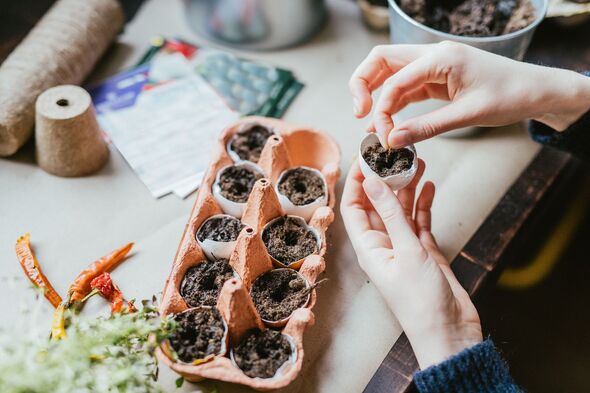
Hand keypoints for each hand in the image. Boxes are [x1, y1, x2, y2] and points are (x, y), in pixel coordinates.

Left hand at [340, 160, 482, 368]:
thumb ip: (390, 213)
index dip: (357, 181)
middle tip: (397, 154)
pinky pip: (420, 221)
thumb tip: (371, 180)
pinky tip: (429, 186)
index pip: (353, 207)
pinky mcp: (424, 251)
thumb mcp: (406, 250)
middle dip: (386, 179)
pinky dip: (424, 204)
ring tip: (417, 162)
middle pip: (378, 204)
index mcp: (368, 247)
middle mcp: (383, 244)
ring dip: (408, 187)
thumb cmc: (421, 301)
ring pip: (401, 209)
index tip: (367, 156)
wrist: (450, 332)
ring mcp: (404, 247)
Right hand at [349, 41, 589, 147]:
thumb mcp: (467, 115)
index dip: (382, 110)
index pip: (394, 81)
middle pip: (382, 60)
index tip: (383, 137)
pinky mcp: (436, 77)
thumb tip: (392, 140)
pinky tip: (386, 122)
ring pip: (390, 71)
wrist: (536, 90)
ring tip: (367, 121)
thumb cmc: (510, 96)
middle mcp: (432, 55)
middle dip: (363, 84)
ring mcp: (433, 65)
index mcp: (441, 58)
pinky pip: (405, 86)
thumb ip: (427, 127)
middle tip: (359, 113)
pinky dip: (393, 102)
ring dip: (375, 93)